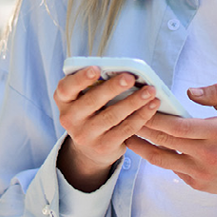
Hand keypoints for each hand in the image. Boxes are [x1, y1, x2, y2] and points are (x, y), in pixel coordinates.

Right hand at [54, 66, 160, 191]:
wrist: (89, 148)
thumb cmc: (91, 111)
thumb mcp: (83, 98)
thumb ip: (94, 85)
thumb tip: (122, 70)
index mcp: (64, 101)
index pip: (66, 88)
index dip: (80, 78)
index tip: (96, 69)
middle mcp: (70, 119)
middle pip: (92, 101)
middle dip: (113, 87)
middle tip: (130, 77)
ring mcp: (86, 135)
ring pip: (112, 115)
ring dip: (134, 101)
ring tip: (150, 90)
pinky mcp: (103, 146)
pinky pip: (126, 128)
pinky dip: (141, 115)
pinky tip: (152, 105)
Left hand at [124, 82, 216, 216]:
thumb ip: (216, 94)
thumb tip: (189, 91)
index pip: (179, 127)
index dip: (157, 117)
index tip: (141, 104)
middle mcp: (209, 155)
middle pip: (166, 141)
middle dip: (143, 127)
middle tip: (125, 115)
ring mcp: (202, 173)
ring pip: (162, 159)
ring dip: (141, 147)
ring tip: (125, 133)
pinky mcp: (197, 184)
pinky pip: (172, 168)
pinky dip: (158, 156)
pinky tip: (145, 146)